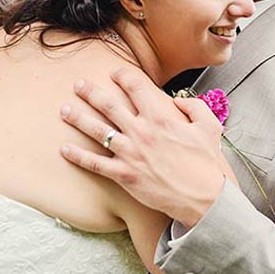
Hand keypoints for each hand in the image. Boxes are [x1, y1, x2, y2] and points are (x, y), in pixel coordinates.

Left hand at [60, 67, 225, 227]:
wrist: (206, 200)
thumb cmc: (207, 165)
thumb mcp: (210, 127)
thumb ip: (194, 107)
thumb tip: (178, 100)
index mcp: (161, 117)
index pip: (136, 87)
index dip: (122, 76)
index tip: (115, 73)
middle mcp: (141, 132)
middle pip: (108, 105)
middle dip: (90, 92)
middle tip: (78, 84)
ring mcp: (131, 153)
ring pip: (97, 130)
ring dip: (78, 118)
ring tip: (64, 110)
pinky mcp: (125, 175)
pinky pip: (96, 163)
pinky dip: (78, 156)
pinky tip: (64, 149)